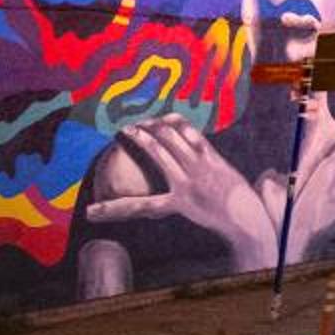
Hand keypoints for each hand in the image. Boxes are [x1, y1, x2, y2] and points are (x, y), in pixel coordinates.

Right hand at [84, 115, 281, 271]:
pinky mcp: (213, 159)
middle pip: (156, 153)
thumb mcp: (187, 212)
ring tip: (145, 121)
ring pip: (175, 141)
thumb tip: (151, 197)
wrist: (245, 216)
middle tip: (125, 129)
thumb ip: (169, 201)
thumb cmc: (215, 215)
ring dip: (158, 127)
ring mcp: (201, 169)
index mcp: (174, 203)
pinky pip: (193, 137)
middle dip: (139, 138)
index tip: (90, 212)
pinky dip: (179, 125)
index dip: (111, 210)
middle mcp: (185, 183)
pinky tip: (168, 118)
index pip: (137, 207)